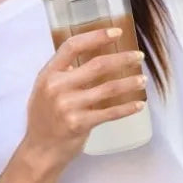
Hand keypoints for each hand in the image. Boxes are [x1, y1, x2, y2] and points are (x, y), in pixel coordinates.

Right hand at [21, 28, 146, 170]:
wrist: (40, 150)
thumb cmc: (44, 117)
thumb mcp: (44, 89)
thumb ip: (62, 73)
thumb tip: (88, 56)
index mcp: (48, 74)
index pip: (72, 46)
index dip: (95, 37)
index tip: (116, 32)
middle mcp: (57, 87)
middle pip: (96, 66)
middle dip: (122, 59)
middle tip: (138, 56)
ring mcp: (68, 106)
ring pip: (107, 89)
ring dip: (129, 82)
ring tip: (143, 79)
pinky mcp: (79, 124)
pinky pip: (110, 113)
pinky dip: (127, 107)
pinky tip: (138, 104)